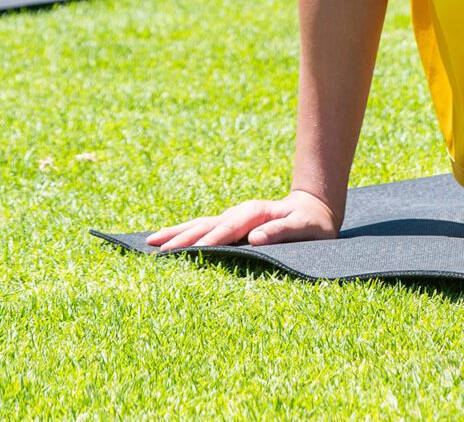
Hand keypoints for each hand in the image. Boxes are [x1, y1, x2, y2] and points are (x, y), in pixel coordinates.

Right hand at [146, 190, 337, 250]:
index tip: (192, 252)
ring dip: (176, 233)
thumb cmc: (311, 225)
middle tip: (156, 249)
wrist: (313, 210)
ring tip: (150, 242)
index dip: (210, 241)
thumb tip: (254, 239)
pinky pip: (202, 228)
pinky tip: (167, 239)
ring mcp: (232, 218)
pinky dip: (183, 233)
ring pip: (199, 225)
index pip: (228, 229)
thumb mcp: (305, 228)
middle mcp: (239, 213)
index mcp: (255, 214)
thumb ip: (281, 232)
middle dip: (182, 237)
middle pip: (205, 225)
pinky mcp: (229, 224)